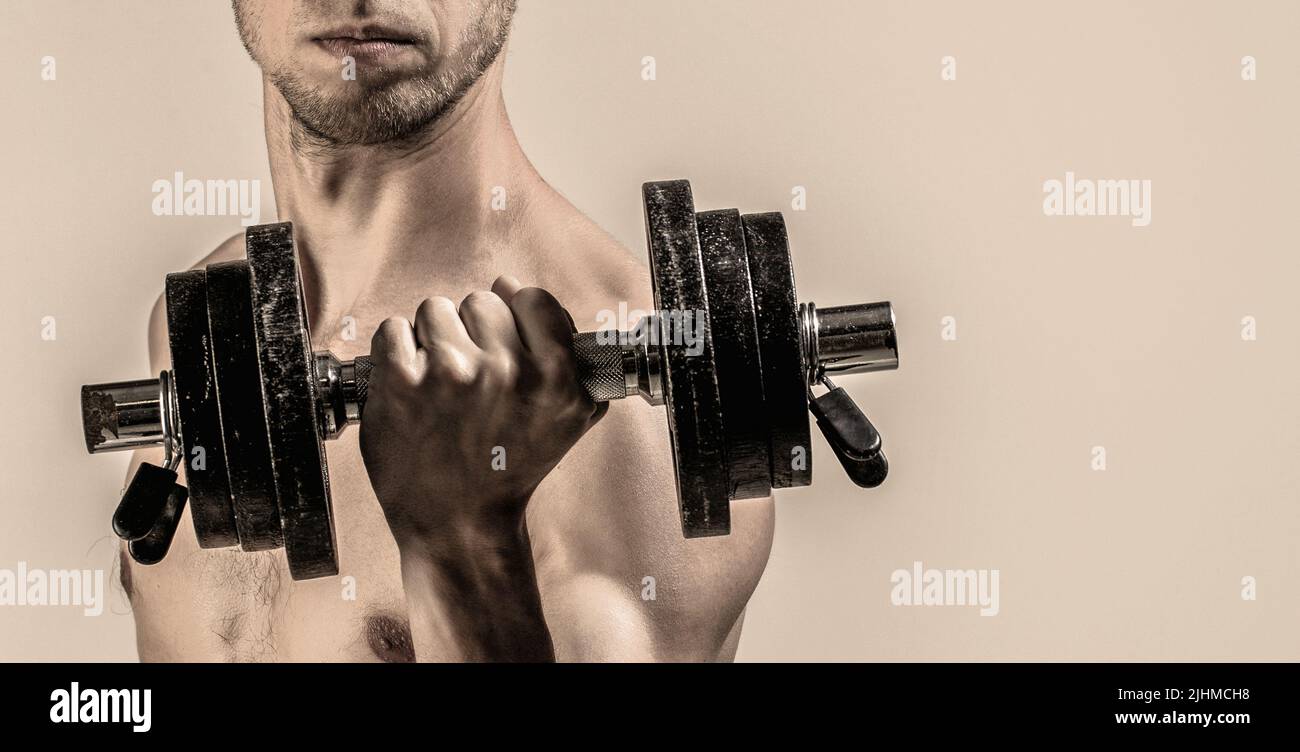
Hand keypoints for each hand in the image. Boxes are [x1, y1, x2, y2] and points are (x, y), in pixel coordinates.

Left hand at [359, 276, 603, 547]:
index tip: (503, 346)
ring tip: (437, 384)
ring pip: (435, 310)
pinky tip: (408, 388)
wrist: (459, 522)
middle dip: (471, 333)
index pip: (531, 299)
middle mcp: (507, 372)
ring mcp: (452, 373)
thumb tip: (510, 286)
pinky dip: (394, 353)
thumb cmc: (510, 466)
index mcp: (555, 377)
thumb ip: (561, 347)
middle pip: (481, 301)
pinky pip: (393, 329)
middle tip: (467, 379)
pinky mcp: (402, 381)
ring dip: (430, 339)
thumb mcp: (568, 415)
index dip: (515, 318)